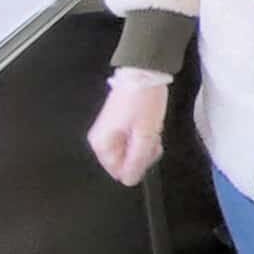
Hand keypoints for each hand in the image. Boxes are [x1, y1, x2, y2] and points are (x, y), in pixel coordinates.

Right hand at [88, 70, 169, 184]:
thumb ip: (137, 160)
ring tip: (152, 127)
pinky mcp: (117, 123)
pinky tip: (149, 123)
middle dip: (142, 153)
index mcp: (102, 145)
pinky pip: (130, 139)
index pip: (120, 171)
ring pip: (129, 150)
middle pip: (123, 162)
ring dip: (144, 143)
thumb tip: (130, 181)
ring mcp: (108, 131)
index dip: (139, 164)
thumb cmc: (144, 103)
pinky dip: (142, 134)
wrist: (144, 71)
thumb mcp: (145, 134)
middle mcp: (100, 140)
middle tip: (153, 137)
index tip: (151, 149)